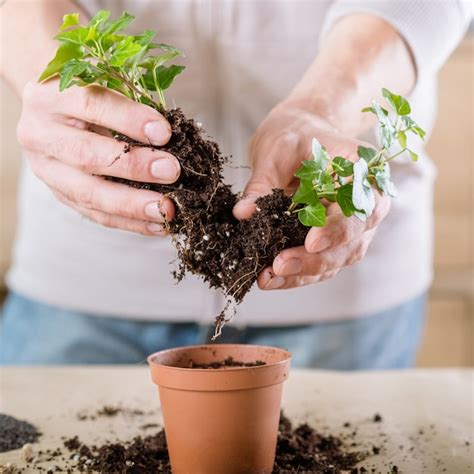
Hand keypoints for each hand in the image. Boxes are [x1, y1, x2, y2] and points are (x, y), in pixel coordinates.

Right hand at [16, 80, 180, 235]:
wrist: (49, 111)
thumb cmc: (87, 96)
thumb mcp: (101, 86)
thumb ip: (130, 106)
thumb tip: (174, 139)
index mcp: (49, 97)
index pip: (90, 105)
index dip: (129, 120)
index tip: (165, 133)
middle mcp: (39, 134)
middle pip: (86, 156)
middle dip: (134, 167)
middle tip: (171, 172)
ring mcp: (47, 171)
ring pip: (89, 194)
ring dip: (133, 204)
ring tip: (166, 209)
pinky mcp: (61, 195)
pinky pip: (96, 215)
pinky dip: (130, 222)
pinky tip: (158, 224)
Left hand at [233, 101, 390, 289]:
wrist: (299, 137)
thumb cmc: (295, 136)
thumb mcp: (277, 150)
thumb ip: (264, 182)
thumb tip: (243, 213)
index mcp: (364, 174)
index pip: (361, 207)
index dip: (339, 228)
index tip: (311, 241)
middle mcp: (366, 205)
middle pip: (352, 243)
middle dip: (315, 260)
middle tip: (281, 265)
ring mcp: (351, 228)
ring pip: (336, 260)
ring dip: (303, 274)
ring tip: (269, 278)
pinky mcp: (331, 242)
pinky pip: (319, 264)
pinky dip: (296, 275)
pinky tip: (270, 278)